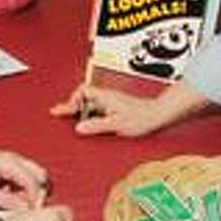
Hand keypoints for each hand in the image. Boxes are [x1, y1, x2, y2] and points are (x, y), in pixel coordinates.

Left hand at [0, 150, 47, 209]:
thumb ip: (6, 201)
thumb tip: (25, 209)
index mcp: (10, 163)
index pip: (34, 182)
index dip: (36, 200)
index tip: (31, 213)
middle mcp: (15, 160)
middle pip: (42, 175)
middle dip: (39, 193)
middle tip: (29, 208)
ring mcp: (14, 162)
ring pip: (35, 176)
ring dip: (30, 191)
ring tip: (15, 202)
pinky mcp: (10, 167)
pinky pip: (25, 178)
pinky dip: (22, 189)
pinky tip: (8, 196)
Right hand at [49, 85, 164, 136]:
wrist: (159, 115)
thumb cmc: (143, 117)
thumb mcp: (117, 124)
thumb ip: (97, 126)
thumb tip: (79, 128)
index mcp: (105, 97)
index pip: (82, 92)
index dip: (70, 101)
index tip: (62, 111)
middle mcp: (107, 98)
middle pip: (83, 99)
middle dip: (72, 107)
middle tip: (60, 114)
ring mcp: (111, 104)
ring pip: (90, 106)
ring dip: (82, 113)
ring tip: (74, 122)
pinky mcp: (116, 110)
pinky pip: (98, 112)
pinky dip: (91, 118)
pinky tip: (91, 127)